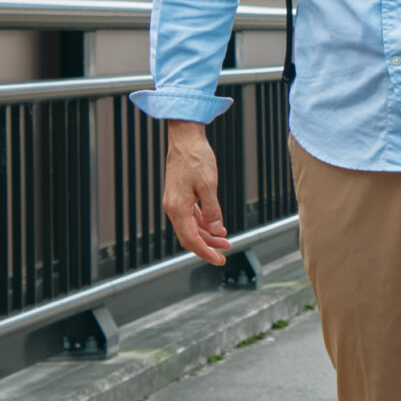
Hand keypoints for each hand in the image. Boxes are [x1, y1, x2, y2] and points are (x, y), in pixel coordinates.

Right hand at [162, 121, 233, 266]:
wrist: (185, 140)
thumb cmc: (196, 159)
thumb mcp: (209, 186)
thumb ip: (212, 210)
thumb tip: (216, 230)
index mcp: (177, 208)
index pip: (190, 239)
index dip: (205, 252)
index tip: (219, 259)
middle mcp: (173, 208)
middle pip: (190, 236)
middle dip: (208, 245)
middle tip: (227, 250)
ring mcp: (175, 202)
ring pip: (191, 227)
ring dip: (207, 235)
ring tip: (225, 239)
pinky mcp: (180, 196)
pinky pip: (191, 216)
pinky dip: (203, 223)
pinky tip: (216, 225)